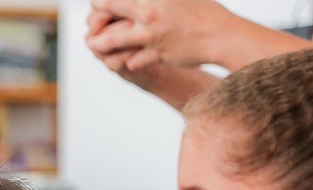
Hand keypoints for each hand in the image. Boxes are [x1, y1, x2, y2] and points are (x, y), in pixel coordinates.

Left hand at [86, 0, 230, 70]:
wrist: (221, 35)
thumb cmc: (202, 12)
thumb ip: (153, 0)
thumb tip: (143, 2)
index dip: (103, 0)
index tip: (97, 3)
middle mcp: (150, 14)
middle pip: (110, 12)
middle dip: (96, 18)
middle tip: (91, 23)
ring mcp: (151, 36)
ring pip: (113, 40)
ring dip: (100, 43)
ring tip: (93, 44)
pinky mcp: (156, 54)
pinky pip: (131, 60)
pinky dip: (123, 61)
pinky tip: (118, 61)